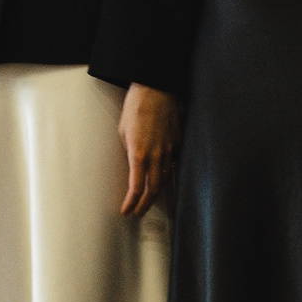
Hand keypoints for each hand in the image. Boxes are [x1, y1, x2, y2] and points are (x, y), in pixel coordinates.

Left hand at [117, 84, 178, 217]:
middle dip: (145, 204)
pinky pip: (172, 164)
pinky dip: (166, 175)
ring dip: (156, 192)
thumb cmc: (135, 107)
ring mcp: (170, 149)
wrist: (156, 88)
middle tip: (138, 212)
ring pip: (165, 179)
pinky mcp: (177, 142)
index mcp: (139, 153)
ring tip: (148, 200)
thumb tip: (134, 165)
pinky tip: (161, 179)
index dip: (131, 203)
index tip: (126, 211)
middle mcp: (156, 155)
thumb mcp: (123, 131)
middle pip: (153, 189)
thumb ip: (129, 151)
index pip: (136, 187)